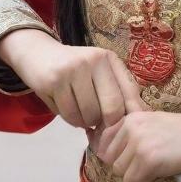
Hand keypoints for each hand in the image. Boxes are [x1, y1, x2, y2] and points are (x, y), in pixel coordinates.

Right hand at [0, 29, 149, 128]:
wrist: (38, 53)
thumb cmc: (76, 68)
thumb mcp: (99, 71)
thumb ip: (119, 89)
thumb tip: (142, 115)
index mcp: (109, 59)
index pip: (129, 93)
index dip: (128, 116)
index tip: (123, 128)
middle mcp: (93, 60)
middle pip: (111, 108)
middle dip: (106, 124)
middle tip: (99, 124)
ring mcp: (73, 70)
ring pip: (88, 115)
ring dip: (85, 123)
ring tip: (81, 113)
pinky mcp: (53, 81)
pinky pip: (68, 115)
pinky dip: (70, 120)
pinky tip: (68, 109)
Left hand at [86, 111, 180, 181]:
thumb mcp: (152, 122)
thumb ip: (131, 131)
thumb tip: (103, 151)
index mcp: (131, 117)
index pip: (104, 141)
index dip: (116, 153)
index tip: (129, 158)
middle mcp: (132, 127)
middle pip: (111, 159)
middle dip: (126, 165)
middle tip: (146, 163)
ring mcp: (139, 144)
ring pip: (120, 172)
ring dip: (135, 174)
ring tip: (154, 167)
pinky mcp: (148, 160)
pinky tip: (157, 174)